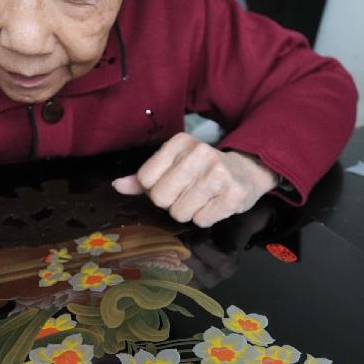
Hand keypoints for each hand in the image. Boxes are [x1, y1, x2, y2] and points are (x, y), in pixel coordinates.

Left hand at [112, 132, 277, 226]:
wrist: (246, 171)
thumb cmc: (202, 171)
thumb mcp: (172, 165)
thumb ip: (143, 177)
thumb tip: (117, 186)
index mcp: (180, 142)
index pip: (145, 179)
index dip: (156, 188)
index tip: (173, 183)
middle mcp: (200, 153)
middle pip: (160, 198)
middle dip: (171, 203)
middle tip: (187, 193)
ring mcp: (219, 173)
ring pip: (180, 212)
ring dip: (188, 212)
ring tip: (202, 199)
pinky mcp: (233, 193)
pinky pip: (201, 220)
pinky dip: (205, 218)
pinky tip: (214, 204)